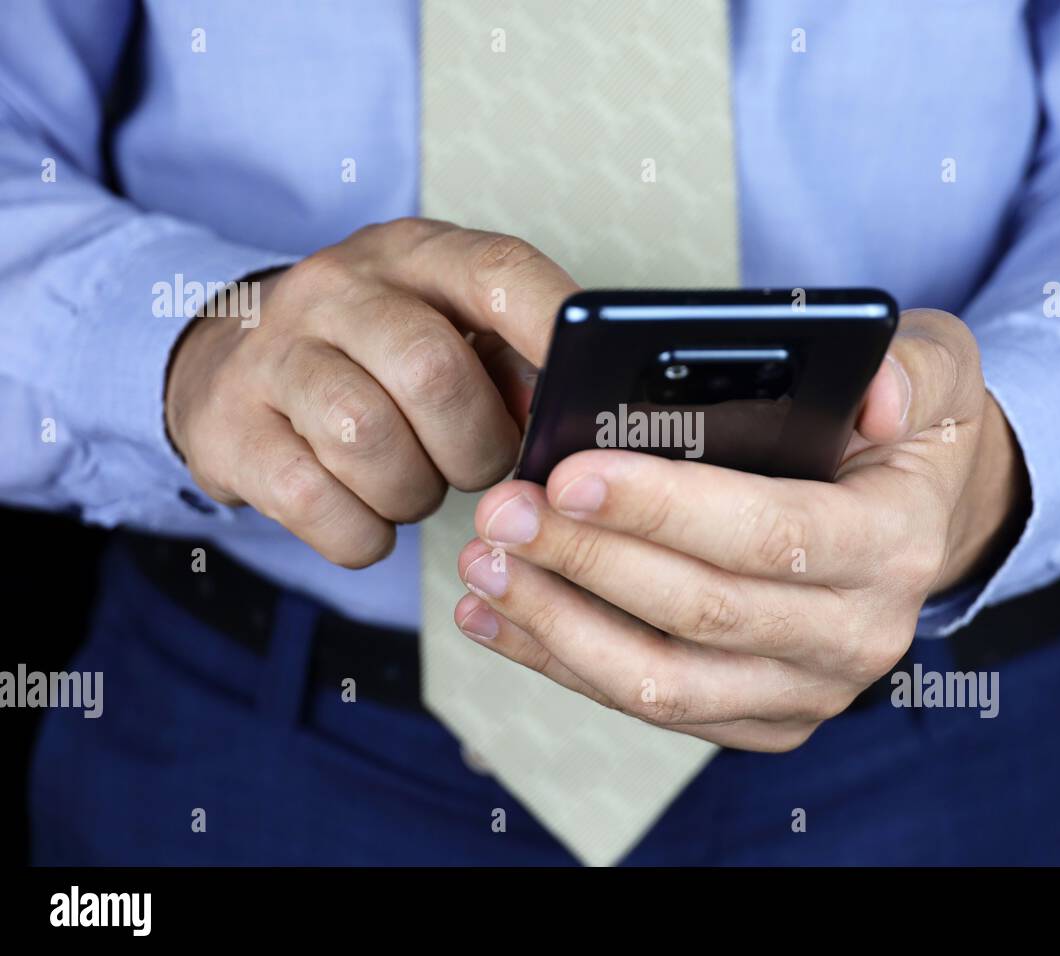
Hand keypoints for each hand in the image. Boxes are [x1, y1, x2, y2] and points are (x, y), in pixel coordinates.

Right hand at [165, 218, 576, 566]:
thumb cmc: (371, 359)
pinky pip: (314, 503)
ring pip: (367, 439)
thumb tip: (580, 418)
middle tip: (474, 464)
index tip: (589, 385)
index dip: (551, 328)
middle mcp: (337, 290)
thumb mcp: (445, 329)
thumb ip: (515, 361)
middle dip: (476, 446)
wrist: (227, 368)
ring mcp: (273, 356)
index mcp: (414, 256)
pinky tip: (365, 515)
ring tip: (412, 484)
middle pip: (432, 372)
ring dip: (414, 492)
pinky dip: (361, 533)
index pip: (497, 272)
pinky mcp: (230, 429)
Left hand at [453, 308, 1026, 750]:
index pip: (771, 534)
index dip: (665, 509)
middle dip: (588, 560)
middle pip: (702, 612)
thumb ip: (913, 369)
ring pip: (663, 682)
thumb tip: (873, 392)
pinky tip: (499, 616)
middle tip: (502, 511)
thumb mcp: (936, 373)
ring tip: (484, 566)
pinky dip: (564, 662)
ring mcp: (808, 691)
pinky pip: (650, 704)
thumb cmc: (902, 437)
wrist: (915, 521)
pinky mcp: (759, 718)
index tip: (568, 475)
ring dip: (560, 626)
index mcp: (897, 545)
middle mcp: (859, 635)